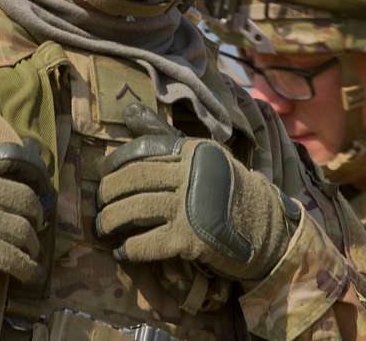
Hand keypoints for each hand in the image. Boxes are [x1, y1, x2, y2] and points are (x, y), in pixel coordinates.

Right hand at [0, 141, 53, 302]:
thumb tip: (0, 163)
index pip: (12, 157)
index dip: (36, 172)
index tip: (44, 186)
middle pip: (25, 198)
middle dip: (35, 215)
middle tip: (34, 226)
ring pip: (24, 229)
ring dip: (31, 244)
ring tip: (29, 252)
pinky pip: (17, 259)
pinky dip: (28, 269)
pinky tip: (31, 275)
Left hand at [96, 136, 298, 281]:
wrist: (267, 230)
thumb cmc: (228, 191)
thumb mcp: (201, 157)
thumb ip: (164, 136)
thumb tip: (128, 112)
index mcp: (192, 150)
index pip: (142, 150)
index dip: (115, 163)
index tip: (104, 175)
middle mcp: (190, 174)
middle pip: (133, 179)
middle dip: (108, 193)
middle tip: (98, 204)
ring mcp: (190, 207)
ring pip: (134, 209)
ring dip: (111, 220)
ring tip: (102, 228)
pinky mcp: (189, 239)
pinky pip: (146, 243)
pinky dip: (129, 249)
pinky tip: (121, 252)